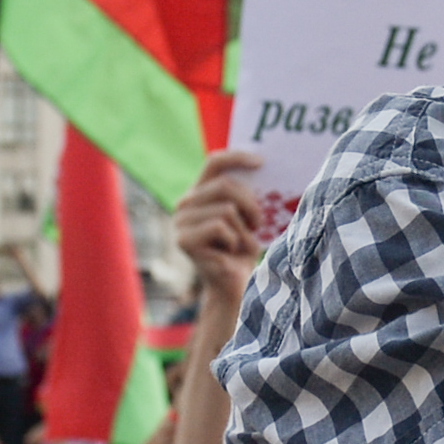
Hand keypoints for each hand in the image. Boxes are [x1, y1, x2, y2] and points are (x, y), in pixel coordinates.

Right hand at [168, 146, 265, 319]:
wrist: (233, 286)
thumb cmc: (242, 250)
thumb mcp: (247, 218)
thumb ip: (246, 195)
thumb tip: (263, 169)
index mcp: (199, 193)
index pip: (214, 163)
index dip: (237, 157)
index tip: (262, 162)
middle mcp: (185, 204)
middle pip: (225, 185)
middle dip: (250, 204)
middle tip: (259, 224)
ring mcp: (180, 222)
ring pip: (227, 209)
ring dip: (243, 230)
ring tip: (241, 244)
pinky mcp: (183, 240)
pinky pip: (221, 228)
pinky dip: (234, 241)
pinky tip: (230, 254)